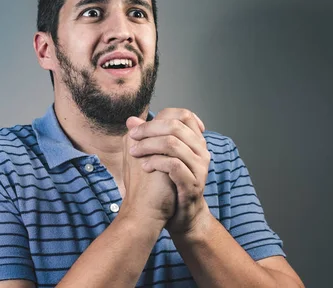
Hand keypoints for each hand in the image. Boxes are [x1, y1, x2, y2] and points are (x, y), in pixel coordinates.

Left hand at [128, 108, 211, 235]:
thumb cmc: (169, 184)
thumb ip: (148, 138)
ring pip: (173, 144)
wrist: (181, 215)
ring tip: (134, 153)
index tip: (138, 130)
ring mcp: (199, 168)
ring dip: (148, 146)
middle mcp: (201, 152)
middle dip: (148, 130)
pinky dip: (156, 162)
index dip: (158, 118)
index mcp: (195, 142)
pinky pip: (174, 166)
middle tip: (132, 138)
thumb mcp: (159, 157)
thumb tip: (131, 120)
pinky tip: (145, 167)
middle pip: (175, 126)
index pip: (184, 115)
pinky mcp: (193, 184)